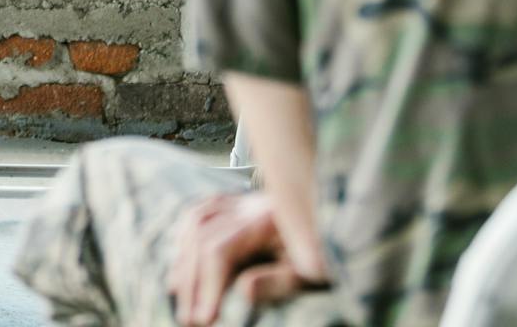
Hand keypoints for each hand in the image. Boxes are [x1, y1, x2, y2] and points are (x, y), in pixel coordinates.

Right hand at [166, 191, 318, 326]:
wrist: (338, 220)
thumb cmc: (326, 251)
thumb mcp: (310, 272)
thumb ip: (278, 280)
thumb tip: (244, 292)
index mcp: (265, 220)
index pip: (219, 249)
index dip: (207, 286)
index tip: (203, 319)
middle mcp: (247, 205)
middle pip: (200, 236)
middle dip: (189, 281)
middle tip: (188, 319)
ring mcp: (240, 201)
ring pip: (195, 220)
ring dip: (183, 259)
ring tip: (178, 294)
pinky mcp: (237, 202)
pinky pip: (199, 211)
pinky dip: (186, 236)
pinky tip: (183, 260)